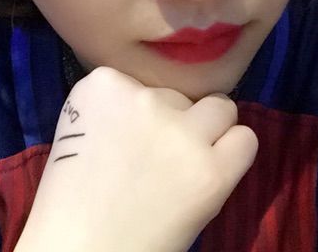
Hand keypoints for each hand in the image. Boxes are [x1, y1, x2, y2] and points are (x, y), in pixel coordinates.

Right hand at [15, 66, 257, 251]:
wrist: (81, 251)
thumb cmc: (72, 200)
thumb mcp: (80, 131)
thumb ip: (116, 110)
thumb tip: (157, 110)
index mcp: (103, 84)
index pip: (142, 82)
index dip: (140, 114)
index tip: (128, 140)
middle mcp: (143, 97)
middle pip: (178, 96)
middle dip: (173, 122)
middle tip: (157, 159)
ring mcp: (180, 131)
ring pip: (220, 108)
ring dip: (208, 130)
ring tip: (191, 161)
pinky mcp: (211, 168)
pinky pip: (245, 140)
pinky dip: (234, 153)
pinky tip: (214, 172)